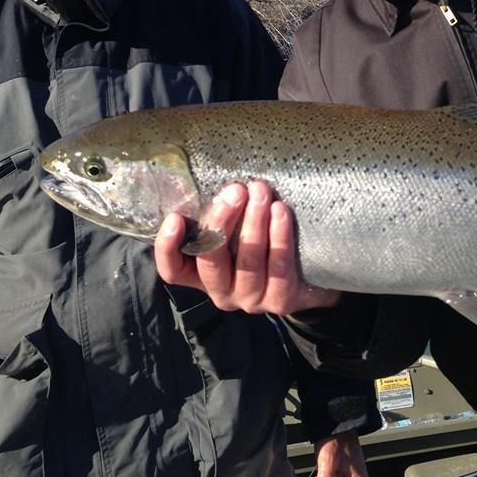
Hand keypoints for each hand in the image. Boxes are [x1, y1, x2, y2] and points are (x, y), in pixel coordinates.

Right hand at [154, 180, 340, 314]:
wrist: (309, 275)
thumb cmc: (262, 242)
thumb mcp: (235, 230)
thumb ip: (220, 215)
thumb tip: (211, 175)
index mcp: (202, 275)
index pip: (173, 271)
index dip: (168, 248)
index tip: (175, 218)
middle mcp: (222, 291)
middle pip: (211, 261)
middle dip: (222, 222)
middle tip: (235, 190)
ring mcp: (250, 299)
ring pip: (247, 262)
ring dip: (254, 222)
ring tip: (260, 192)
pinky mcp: (280, 301)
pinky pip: (279, 267)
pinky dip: (279, 236)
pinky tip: (280, 211)